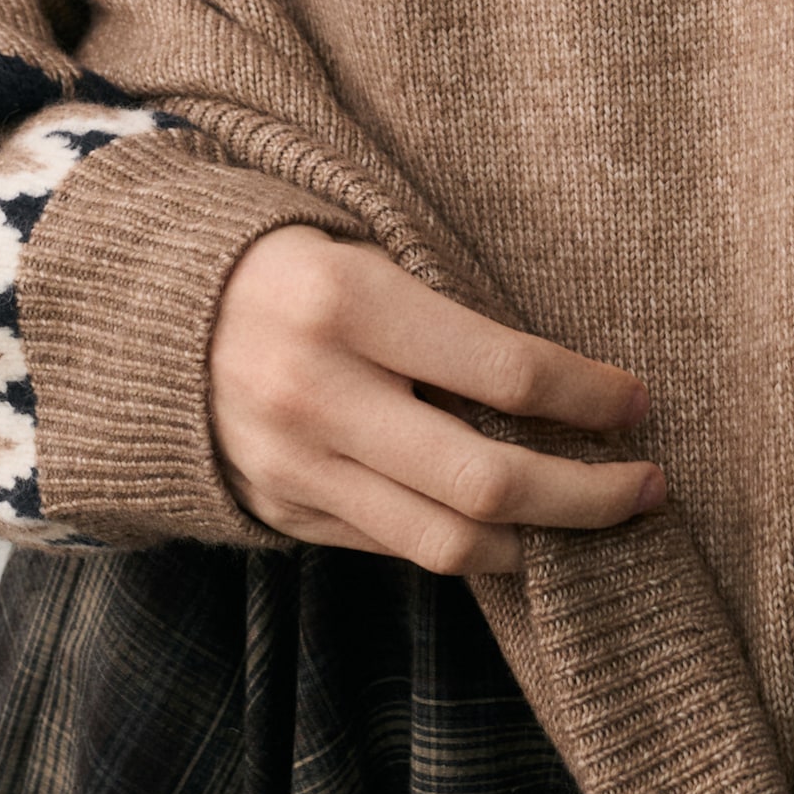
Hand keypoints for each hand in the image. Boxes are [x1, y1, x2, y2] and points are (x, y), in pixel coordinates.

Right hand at [208, 223, 665, 574]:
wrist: (145, 312)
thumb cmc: (289, 260)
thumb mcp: (363, 245)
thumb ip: (446, 309)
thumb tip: (567, 375)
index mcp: (349, 301)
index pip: (504, 370)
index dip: (589, 395)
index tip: (639, 401)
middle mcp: (321, 392)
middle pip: (487, 478)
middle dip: (587, 494)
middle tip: (649, 485)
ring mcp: (298, 465)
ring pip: (447, 539)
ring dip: (538, 541)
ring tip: (596, 521)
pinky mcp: (284, 511)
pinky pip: (398, 548)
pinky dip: (468, 546)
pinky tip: (516, 530)